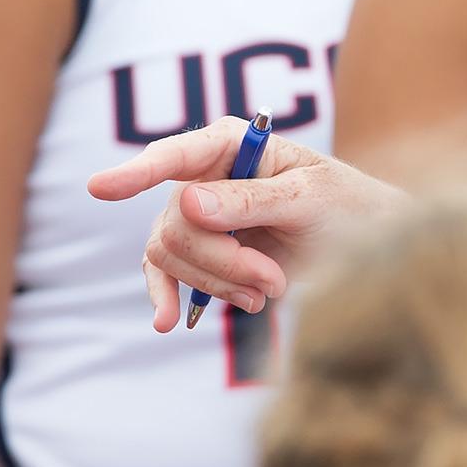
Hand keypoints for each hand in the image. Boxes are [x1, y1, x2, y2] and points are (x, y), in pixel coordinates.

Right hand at [86, 117, 398, 331]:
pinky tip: (169, 322)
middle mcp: (205, 174)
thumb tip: (187, 201)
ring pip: (169, 254)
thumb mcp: (309, 200)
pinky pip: (161, 272)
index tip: (101, 189)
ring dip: (218, 283)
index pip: (178, 156)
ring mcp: (197, 215)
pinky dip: (167, 297)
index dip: (139, 172)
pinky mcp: (198, 253)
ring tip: (267, 291)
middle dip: (222, 261)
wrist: (366, 247)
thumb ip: (251, 200)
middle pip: (176, 224)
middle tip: (273, 281)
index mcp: (233, 144)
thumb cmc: (347, 206)